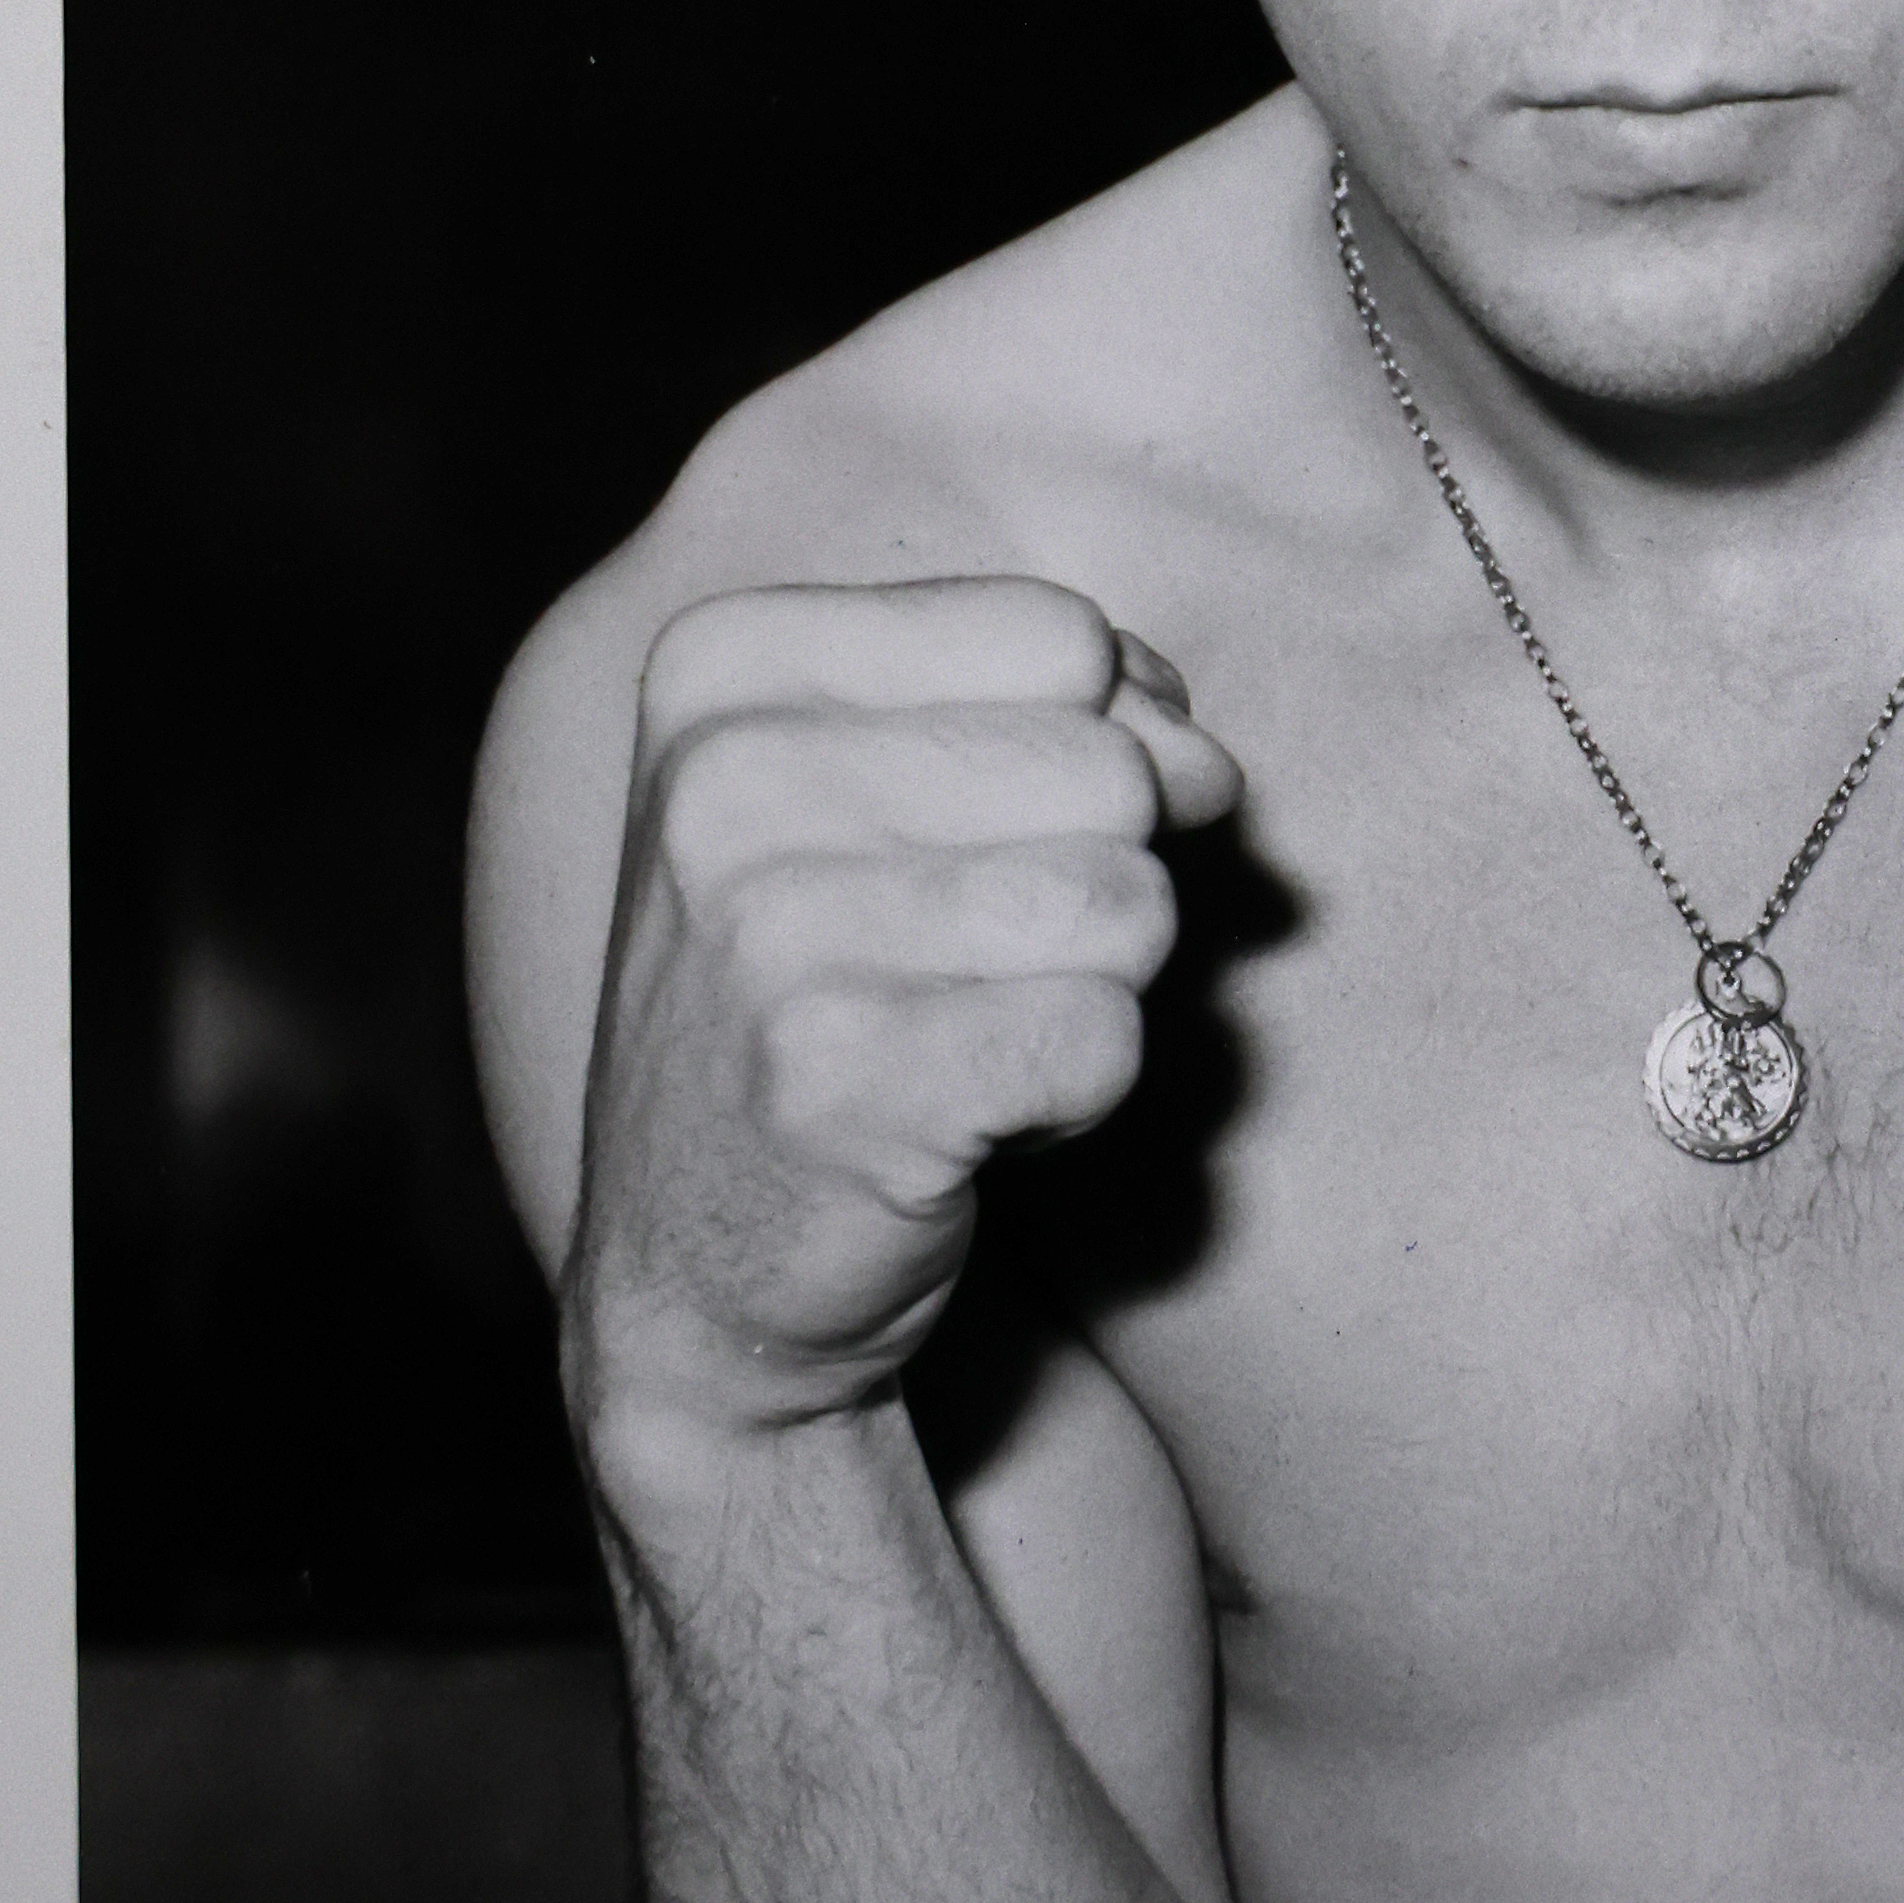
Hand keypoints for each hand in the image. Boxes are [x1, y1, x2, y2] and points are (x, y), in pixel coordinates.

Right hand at [565, 576, 1241, 1445]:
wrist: (700, 1268)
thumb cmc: (827, 998)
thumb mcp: (890, 797)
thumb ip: (1063, 714)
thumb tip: (1203, 761)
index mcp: (725, 667)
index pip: (1059, 635)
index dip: (1093, 743)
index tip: (984, 839)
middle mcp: (725, 781)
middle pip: (1110, 769)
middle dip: (1095, 880)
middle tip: (963, 967)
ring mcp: (769, 936)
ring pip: (1127, 903)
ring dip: (1091, 991)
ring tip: (963, 1035)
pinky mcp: (844, 1086)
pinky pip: (1108, 1038)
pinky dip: (1079, 1092)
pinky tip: (967, 1117)